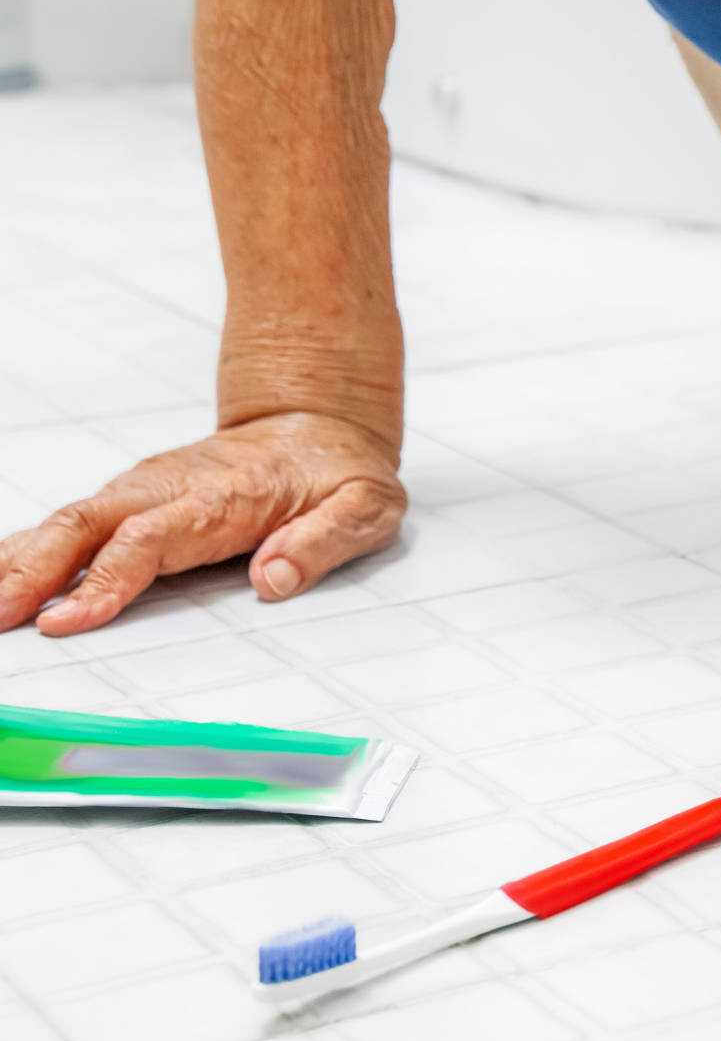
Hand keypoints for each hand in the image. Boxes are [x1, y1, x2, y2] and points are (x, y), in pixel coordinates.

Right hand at [0, 412, 405, 636]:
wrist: (316, 421)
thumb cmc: (338, 470)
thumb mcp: (366, 506)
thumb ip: (324, 541)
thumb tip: (275, 579)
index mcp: (223, 498)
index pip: (151, 540)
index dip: (108, 581)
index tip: (68, 619)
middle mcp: (169, 489)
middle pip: (87, 526)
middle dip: (32, 571)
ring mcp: (144, 490)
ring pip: (67, 522)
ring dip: (16, 562)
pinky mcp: (132, 497)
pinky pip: (69, 523)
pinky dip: (25, 548)